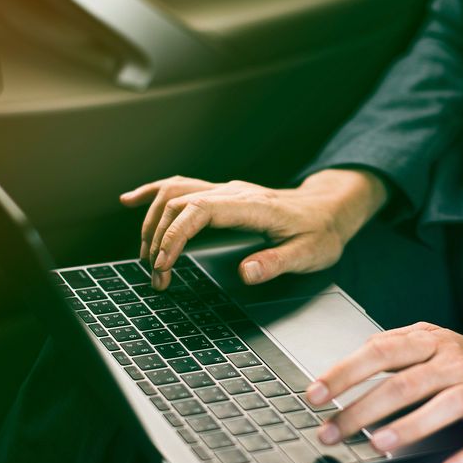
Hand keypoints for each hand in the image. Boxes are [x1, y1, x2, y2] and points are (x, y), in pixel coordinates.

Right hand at [119, 169, 387, 289]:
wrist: (330, 209)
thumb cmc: (320, 232)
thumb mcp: (309, 254)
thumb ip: (277, 263)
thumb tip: (245, 273)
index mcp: (253, 207)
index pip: (200, 211)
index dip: (175, 235)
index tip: (163, 264)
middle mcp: (234, 193)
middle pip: (179, 203)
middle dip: (158, 238)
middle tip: (156, 276)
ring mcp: (226, 191)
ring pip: (174, 193)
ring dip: (152, 223)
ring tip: (146, 256)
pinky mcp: (222, 195)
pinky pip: (180, 186)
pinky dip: (153, 193)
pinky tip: (131, 200)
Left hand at [305, 323, 462, 462]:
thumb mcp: (431, 345)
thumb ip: (393, 350)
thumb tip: (345, 365)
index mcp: (429, 340)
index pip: (378, 352)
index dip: (344, 372)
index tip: (315, 394)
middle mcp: (453, 360)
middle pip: (403, 382)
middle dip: (361, 409)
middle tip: (332, 430)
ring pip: (443, 405)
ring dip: (408, 426)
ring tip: (378, 444)